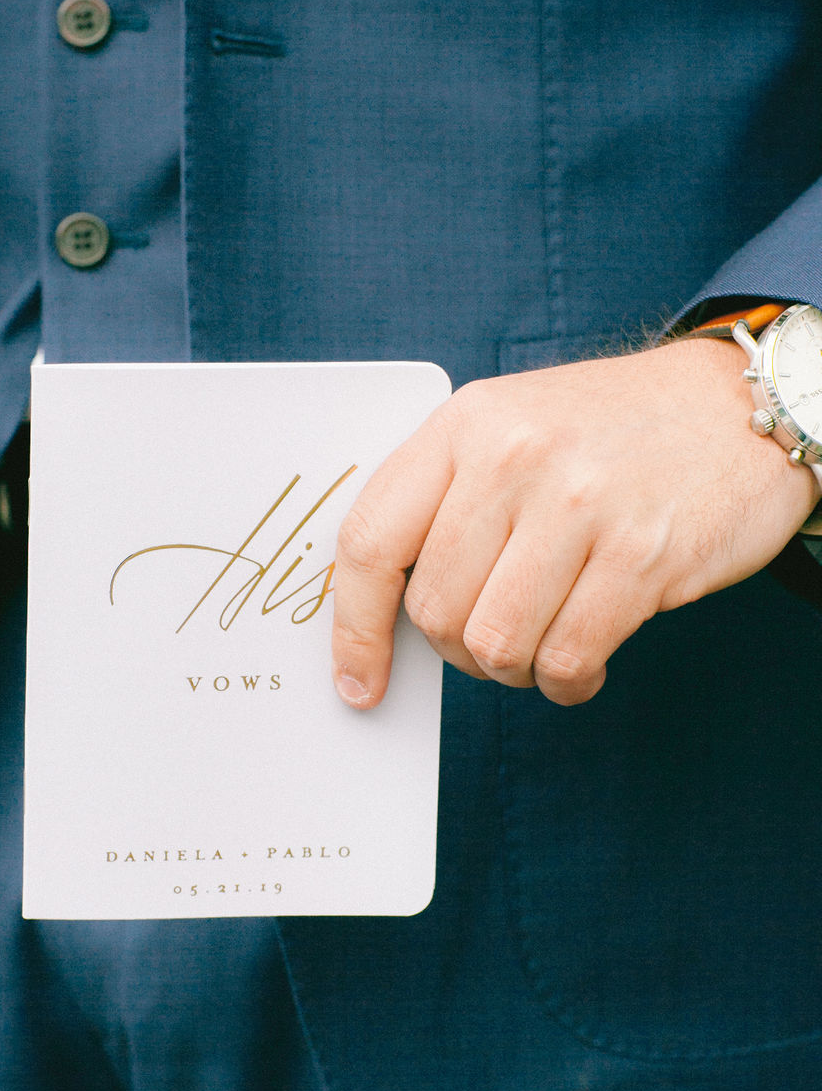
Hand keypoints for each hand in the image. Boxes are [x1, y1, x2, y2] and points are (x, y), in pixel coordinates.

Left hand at [330, 335, 820, 707]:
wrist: (736, 407)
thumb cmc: (607, 434)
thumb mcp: (510, 428)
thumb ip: (445, 503)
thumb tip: (384, 616)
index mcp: (464, 424)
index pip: (370, 541)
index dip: (353, 628)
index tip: (358, 681)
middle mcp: (514, 457)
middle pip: (434, 611)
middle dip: (457, 649)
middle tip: (494, 637)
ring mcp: (579, 504)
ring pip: (495, 644)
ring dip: (513, 670)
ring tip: (542, 646)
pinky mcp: (641, 554)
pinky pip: (565, 660)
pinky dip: (565, 683)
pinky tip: (581, 664)